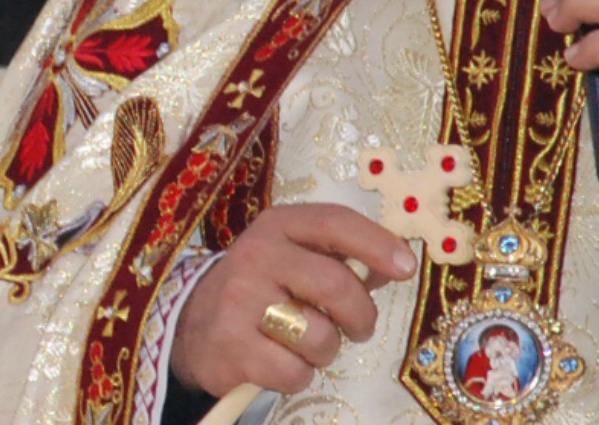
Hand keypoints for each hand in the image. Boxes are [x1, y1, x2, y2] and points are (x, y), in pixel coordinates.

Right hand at [170, 204, 416, 396]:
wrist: (192, 324)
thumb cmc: (262, 287)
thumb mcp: (294, 256)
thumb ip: (341, 257)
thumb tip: (394, 265)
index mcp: (278, 226)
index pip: (335, 224)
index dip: (377, 244)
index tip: (407, 267)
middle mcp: (256, 256)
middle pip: (335, 285)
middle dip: (361, 315)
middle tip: (361, 328)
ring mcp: (239, 301)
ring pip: (319, 335)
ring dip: (327, 349)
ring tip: (309, 344)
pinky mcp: (231, 347)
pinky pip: (294, 372)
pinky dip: (300, 376)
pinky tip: (282, 362)